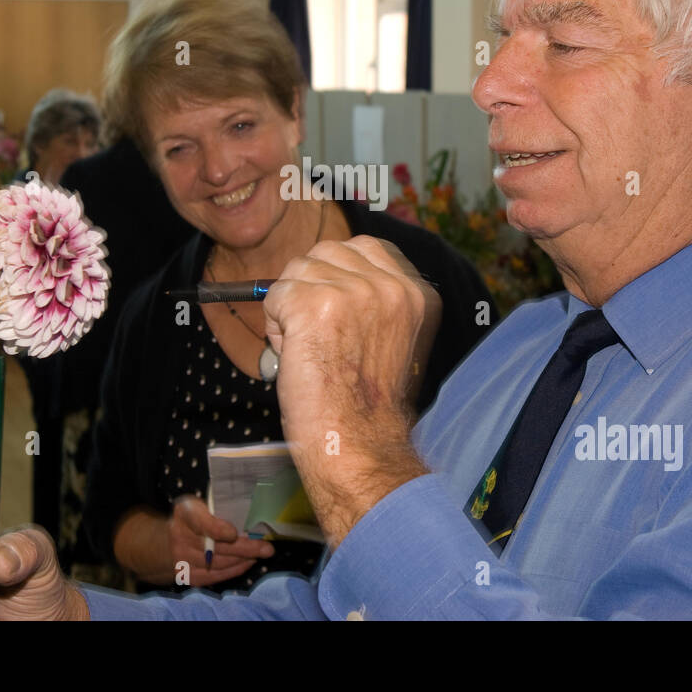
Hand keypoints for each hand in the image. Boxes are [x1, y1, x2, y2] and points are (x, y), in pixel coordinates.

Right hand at [164, 495, 274, 586]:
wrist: (165, 541)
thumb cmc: (192, 518)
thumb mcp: (200, 504)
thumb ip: (218, 508)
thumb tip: (250, 513)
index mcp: (185, 514)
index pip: (200, 524)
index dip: (217, 530)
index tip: (234, 534)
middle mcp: (180, 538)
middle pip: (215, 548)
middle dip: (244, 548)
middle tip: (267, 549)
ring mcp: (182, 560)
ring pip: (218, 564)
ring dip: (243, 560)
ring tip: (260, 554)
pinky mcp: (187, 576)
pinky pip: (214, 577)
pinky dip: (234, 570)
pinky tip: (247, 563)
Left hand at [262, 236, 437, 546]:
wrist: (358, 444)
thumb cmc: (367, 405)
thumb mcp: (392, 339)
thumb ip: (374, 301)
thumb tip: (327, 273)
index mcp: (418, 293)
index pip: (365, 248)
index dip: (338, 275)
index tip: (335, 312)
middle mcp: (391, 284)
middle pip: (327, 252)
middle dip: (311, 287)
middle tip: (319, 337)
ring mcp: (354, 291)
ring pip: (297, 270)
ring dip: (290, 308)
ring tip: (309, 350)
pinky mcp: (315, 304)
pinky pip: (274, 294)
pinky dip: (274, 327)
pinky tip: (296, 357)